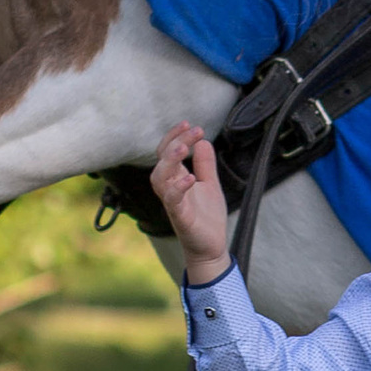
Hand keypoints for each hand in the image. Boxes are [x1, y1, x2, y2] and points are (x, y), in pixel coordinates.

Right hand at [151, 122, 232, 281]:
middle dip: (174, 142)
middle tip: (194, 131)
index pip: (166, 152)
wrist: (211, 247)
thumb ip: (205, 164)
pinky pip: (172, 200)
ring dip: (170, 161)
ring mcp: (173, 203)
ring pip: (159, 178)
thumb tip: (204, 141)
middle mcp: (170, 189)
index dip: (174, 136)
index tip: (190, 124)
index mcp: (176, 179)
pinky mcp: (180, 218)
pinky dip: (178, 187)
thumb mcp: (210, 184)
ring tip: (184, 148)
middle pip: (161, 160)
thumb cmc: (207, 217)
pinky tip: (190, 177)